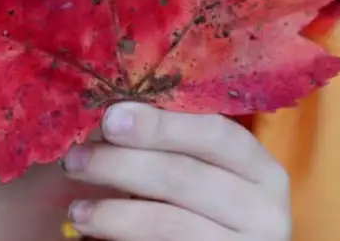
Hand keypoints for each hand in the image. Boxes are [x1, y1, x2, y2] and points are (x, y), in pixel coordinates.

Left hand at [62, 102, 291, 240]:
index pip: (214, 133)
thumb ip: (161, 137)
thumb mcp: (187, 163)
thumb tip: (108, 112)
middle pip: (184, 176)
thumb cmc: (188, 198)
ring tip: (75, 209)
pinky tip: (91, 234)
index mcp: (258, 167)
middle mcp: (266, 211)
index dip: (160, 124)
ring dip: (113, 213)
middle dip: (120, 164)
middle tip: (73, 160)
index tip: (109, 118)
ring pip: (170, 225)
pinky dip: (122, 239)